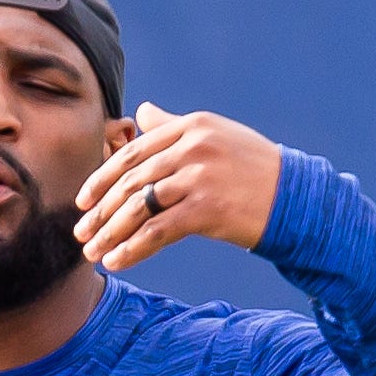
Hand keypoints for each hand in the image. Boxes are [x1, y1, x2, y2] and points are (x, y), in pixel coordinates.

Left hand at [72, 103, 282, 270]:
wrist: (296, 200)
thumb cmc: (252, 170)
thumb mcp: (215, 137)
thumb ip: (174, 127)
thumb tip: (142, 113)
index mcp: (192, 125)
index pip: (134, 151)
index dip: (103, 178)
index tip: (83, 200)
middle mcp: (194, 146)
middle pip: (131, 180)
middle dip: (100, 210)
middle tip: (80, 233)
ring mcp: (200, 176)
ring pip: (140, 207)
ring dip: (111, 234)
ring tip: (93, 253)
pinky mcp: (207, 208)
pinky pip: (158, 231)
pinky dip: (133, 249)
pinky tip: (117, 262)